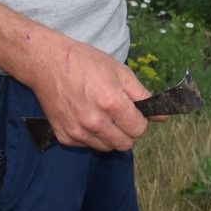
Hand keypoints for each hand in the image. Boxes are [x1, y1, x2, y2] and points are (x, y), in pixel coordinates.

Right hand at [24, 32, 152, 151]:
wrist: (48, 63)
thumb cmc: (85, 63)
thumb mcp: (120, 72)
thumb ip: (142, 96)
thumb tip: (162, 116)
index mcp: (112, 102)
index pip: (139, 129)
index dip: (141, 121)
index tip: (134, 112)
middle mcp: (94, 121)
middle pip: (125, 144)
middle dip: (128, 131)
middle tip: (120, 115)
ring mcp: (77, 131)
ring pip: (107, 147)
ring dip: (110, 135)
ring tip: (102, 114)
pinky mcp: (64, 136)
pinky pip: (88, 145)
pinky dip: (92, 136)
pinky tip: (86, 116)